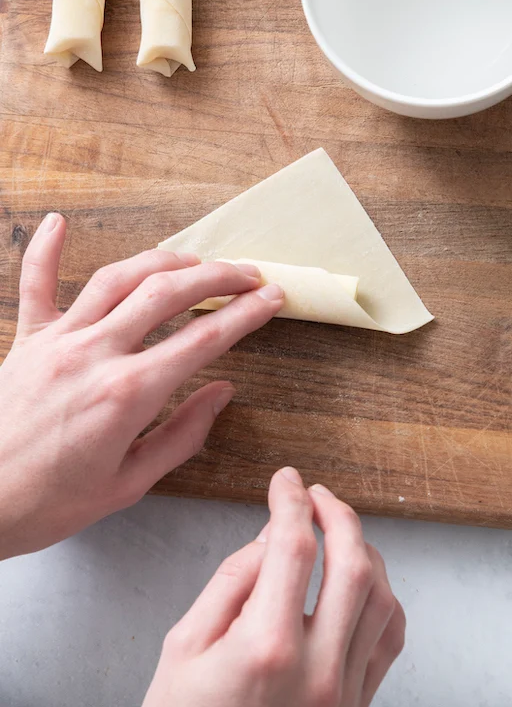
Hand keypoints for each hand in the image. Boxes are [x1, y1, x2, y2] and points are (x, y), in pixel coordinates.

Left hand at [0, 212, 283, 558]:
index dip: (245, 314)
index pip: (203, 340)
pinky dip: (46, 251)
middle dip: (216, 277)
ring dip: (163, 261)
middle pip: (167, 294)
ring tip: (194, 261)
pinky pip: (35, 285)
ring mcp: (58, 341)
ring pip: (117, 278)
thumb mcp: (128, 484)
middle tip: (247, 274)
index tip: (271, 298)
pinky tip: (58, 222)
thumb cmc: (46, 503)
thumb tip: (221, 394)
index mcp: (126, 394)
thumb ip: (181, 435)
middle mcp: (94, 354)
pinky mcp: (26, 341)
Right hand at [144, 467, 404, 706]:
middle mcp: (316, 670)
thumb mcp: (185, 646)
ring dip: (363, 549)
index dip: (290, 500)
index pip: (293, 547)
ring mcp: (343, 693)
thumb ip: (231, 581)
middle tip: (315, 495)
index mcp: (266, 649)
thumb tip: (271, 534)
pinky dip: (384, 597)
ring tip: (336, 531)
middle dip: (337, 513)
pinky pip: (390, 639)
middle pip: (352, 564)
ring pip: (381, 597)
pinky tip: (363, 581)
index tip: (284, 480)